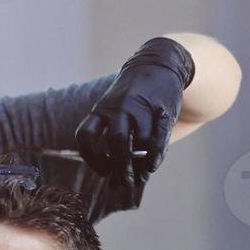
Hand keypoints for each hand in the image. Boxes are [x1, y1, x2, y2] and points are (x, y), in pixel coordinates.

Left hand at [75, 37, 194, 188]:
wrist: (157, 65)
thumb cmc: (131, 98)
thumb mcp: (114, 111)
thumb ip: (112, 141)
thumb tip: (113, 182)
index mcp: (100, 110)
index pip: (85, 136)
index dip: (91, 158)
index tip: (102, 172)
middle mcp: (119, 108)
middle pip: (115, 142)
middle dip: (119, 167)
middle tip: (123, 184)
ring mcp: (142, 108)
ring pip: (139, 142)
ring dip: (139, 165)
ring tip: (140, 179)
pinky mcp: (163, 109)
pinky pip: (159, 135)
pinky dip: (156, 153)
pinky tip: (152, 167)